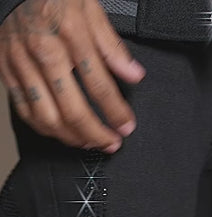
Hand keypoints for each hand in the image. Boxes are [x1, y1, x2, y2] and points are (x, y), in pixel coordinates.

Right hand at [0, 0, 146, 152]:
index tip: (127, 126)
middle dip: (97, 134)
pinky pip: (24, 109)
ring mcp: (22, 62)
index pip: (99, 85)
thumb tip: (134, 74)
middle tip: (111, 142)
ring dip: (72, 137)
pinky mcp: (6, 68)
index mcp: (70, 33)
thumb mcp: (89, 7)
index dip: (116, 112)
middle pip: (73, 110)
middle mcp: (44, 50)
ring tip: (89, 142)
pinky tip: (60, 132)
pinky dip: (44, 128)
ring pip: (48, 117)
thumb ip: (111, 45)